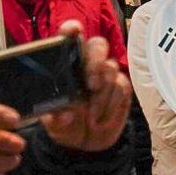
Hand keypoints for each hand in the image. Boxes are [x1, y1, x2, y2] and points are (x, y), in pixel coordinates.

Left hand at [41, 21, 130, 151]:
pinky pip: (122, 87)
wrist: (85, 144)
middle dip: (95, 62)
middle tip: (91, 85)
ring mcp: (107, 75)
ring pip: (111, 68)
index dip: (72, 30)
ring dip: (102, 94)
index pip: (70, 39)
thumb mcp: (54, 124)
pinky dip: (111, 105)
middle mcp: (88, 65)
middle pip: (98, 45)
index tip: (73, 31)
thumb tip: (65, 116)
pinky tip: (100, 119)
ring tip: (92, 117)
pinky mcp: (121, 88)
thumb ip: (56, 119)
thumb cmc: (66, 125)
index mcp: (66, 65)